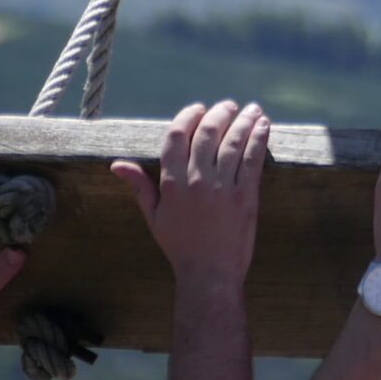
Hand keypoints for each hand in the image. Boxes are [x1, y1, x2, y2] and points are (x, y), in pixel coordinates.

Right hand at [114, 101, 270, 288]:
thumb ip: (139, 186)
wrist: (209, 274)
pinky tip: (263, 125)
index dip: (188, 117)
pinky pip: (253, 159)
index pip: (175, 137)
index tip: (198, 108)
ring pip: (233, 142)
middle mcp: (195, 182)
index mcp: (171, 185)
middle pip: (207, 134)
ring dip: (244, 120)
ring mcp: (222, 188)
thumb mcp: (154, 216)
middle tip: (229, 106)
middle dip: (219, 113)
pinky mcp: (245, 196)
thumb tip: (117, 164)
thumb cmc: (180, 245)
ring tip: (251, 109)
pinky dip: (259, 137)